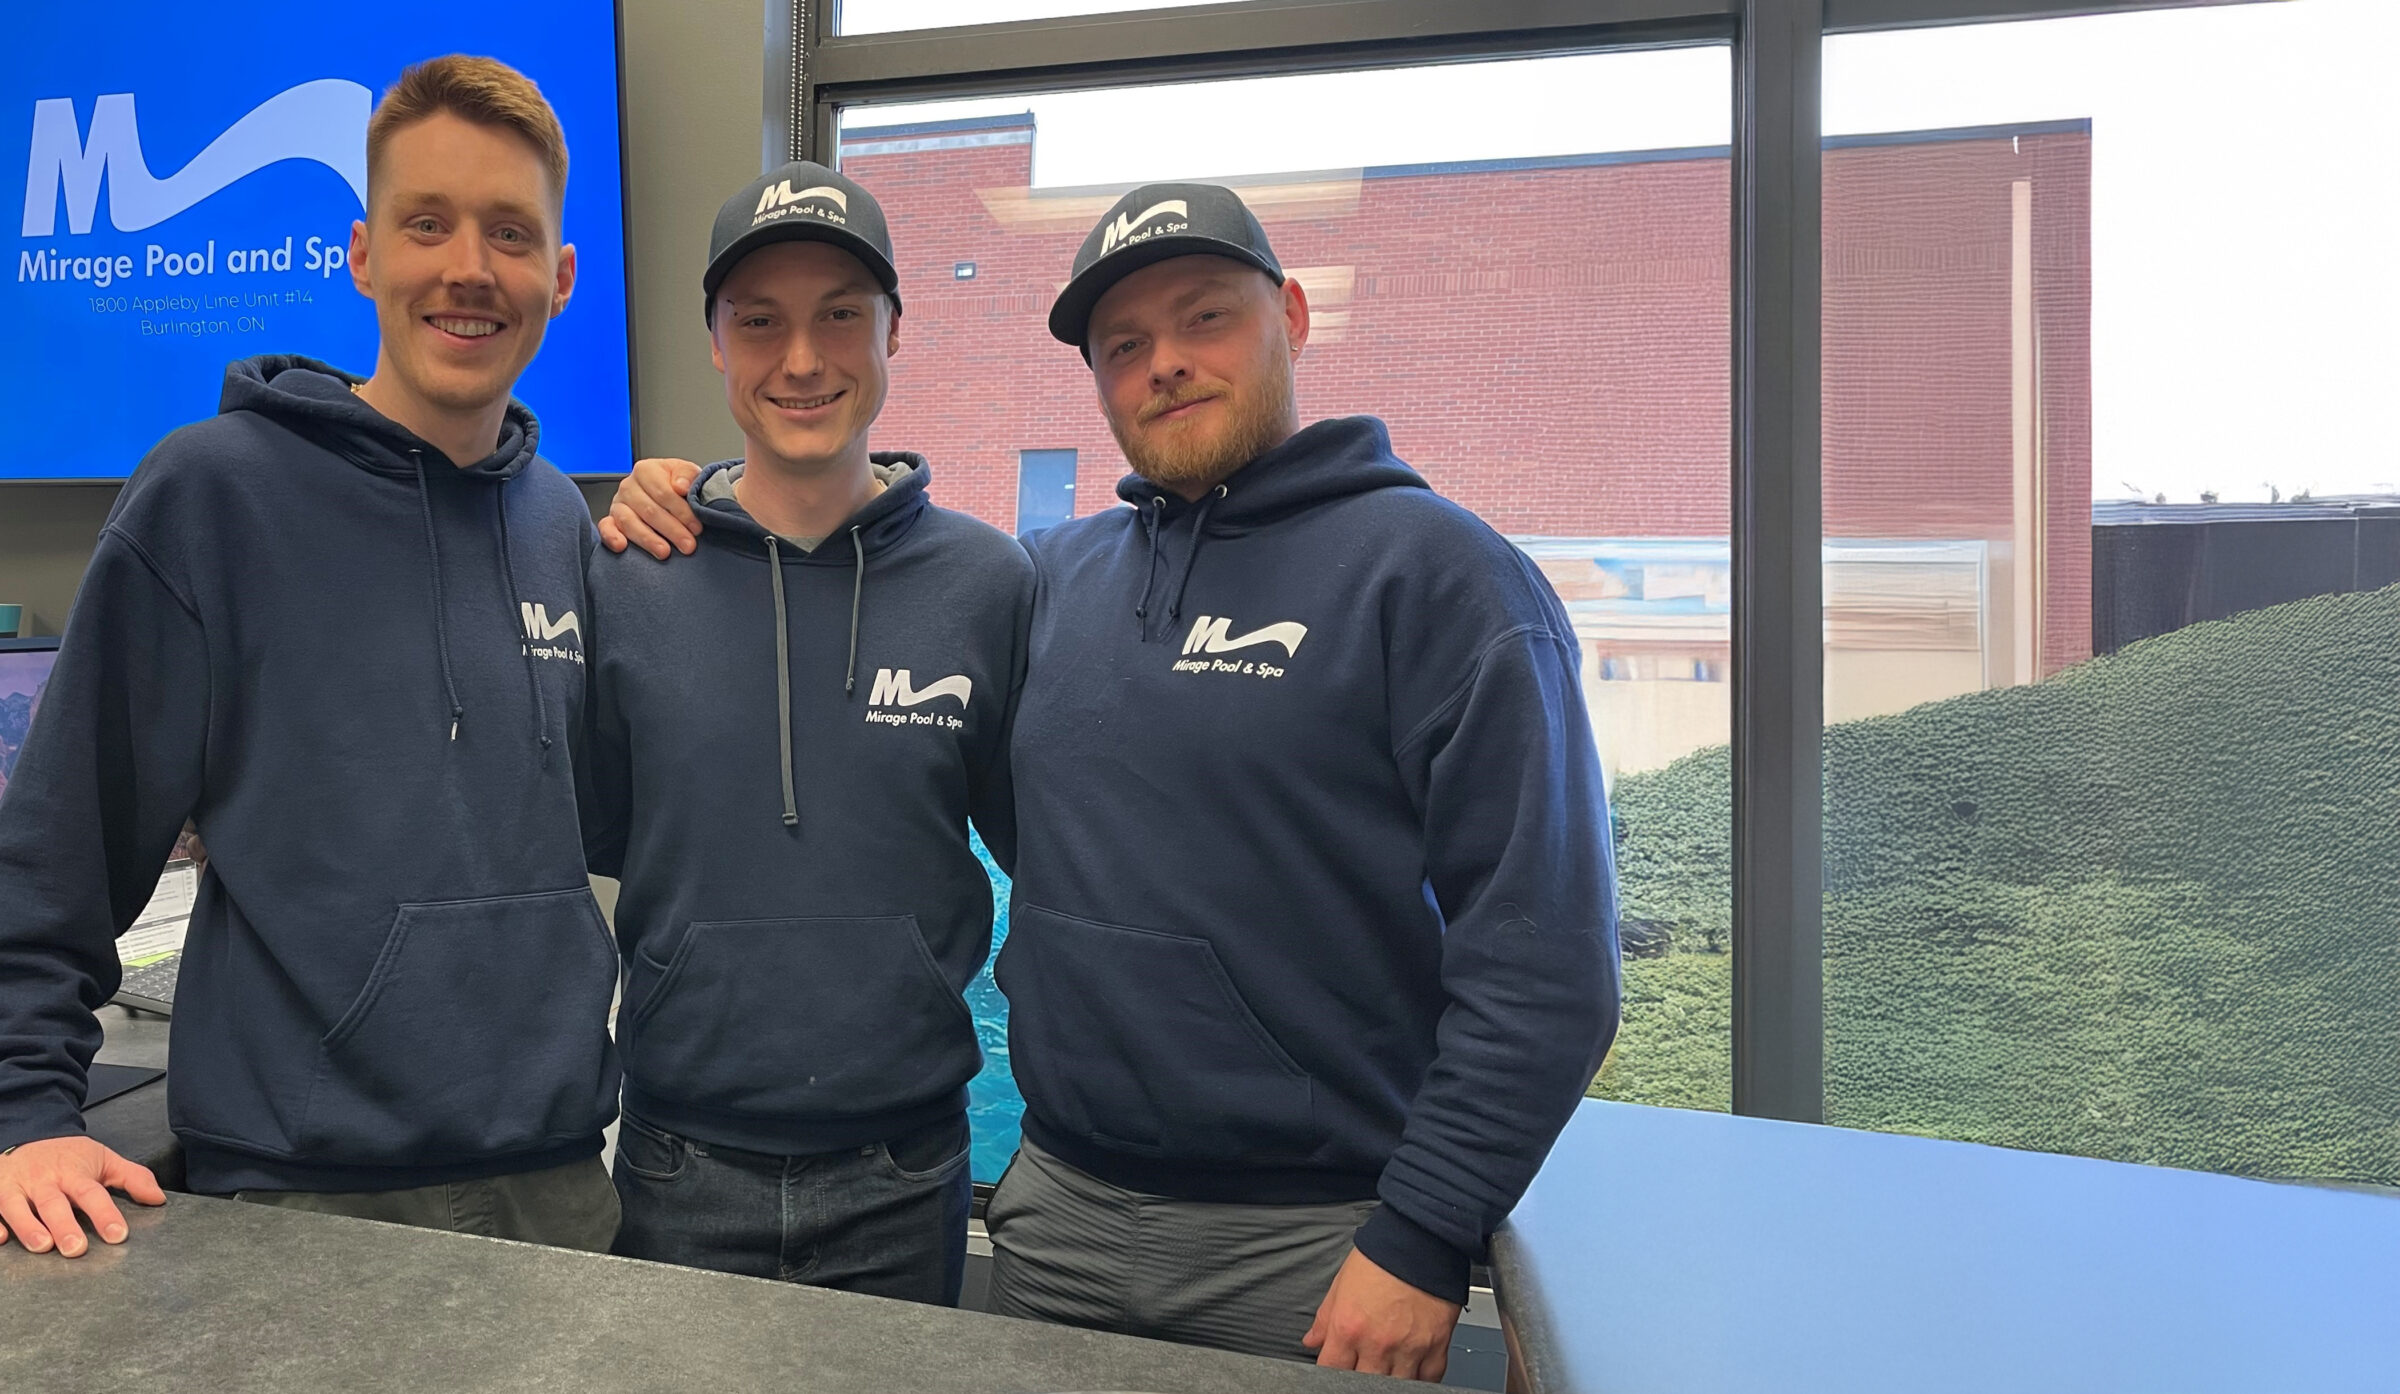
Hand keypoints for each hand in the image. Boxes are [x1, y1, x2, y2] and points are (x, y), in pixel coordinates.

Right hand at [0, 1136, 165, 1256]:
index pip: (92, 1194)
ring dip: (28, 1227)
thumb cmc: (68, 1154)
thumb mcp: (104, 1159)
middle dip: (65, 1226)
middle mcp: (44, 1181)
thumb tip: (158, 1198)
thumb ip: (133, 1178)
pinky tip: (0, 1239)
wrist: (29, 1132)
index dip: (105, 1214)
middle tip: (76, 1249)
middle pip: (54, 1204)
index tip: (118, 1235)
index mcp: (73, 1173)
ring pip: (18, 1207)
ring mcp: (15, 1186)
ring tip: (43, 1247)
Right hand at [598, 458, 703, 558]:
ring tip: (664, 552)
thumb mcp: (688, 473)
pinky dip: (611, 537)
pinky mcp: (611, 519)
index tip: (696, 527)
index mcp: (646, 470)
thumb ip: (687, 475)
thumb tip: (680, 486)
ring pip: (629, 522)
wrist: (672, 493)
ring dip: (648, 539)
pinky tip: (621, 547)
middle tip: (688, 545)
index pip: (663, 492)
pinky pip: (606, 527)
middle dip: (671, 530)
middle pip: (648, 510)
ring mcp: (618, 503)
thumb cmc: (679, 485)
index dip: (681, 512)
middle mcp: (628, 485)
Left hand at [1303, 1247, 1463, 1380]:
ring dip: (1389, 1379)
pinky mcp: (1436, 1346)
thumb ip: (1325, 1318)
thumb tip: (1312, 1340)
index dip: (1331, 1371)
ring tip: (1386, 1366)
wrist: (1421, 1238)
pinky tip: (1413, 1368)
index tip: (1337, 1366)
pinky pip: (1428, 1379)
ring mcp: (1408, 1349)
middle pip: (1362, 1384)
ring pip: (1395, 1386)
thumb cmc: (1382, 1256)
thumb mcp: (1342, 1283)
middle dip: (1359, 1378)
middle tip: (1363, 1364)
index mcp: (1349, 1327)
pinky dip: (1421, 1378)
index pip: (1330, 1370)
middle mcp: (1377, 1343)